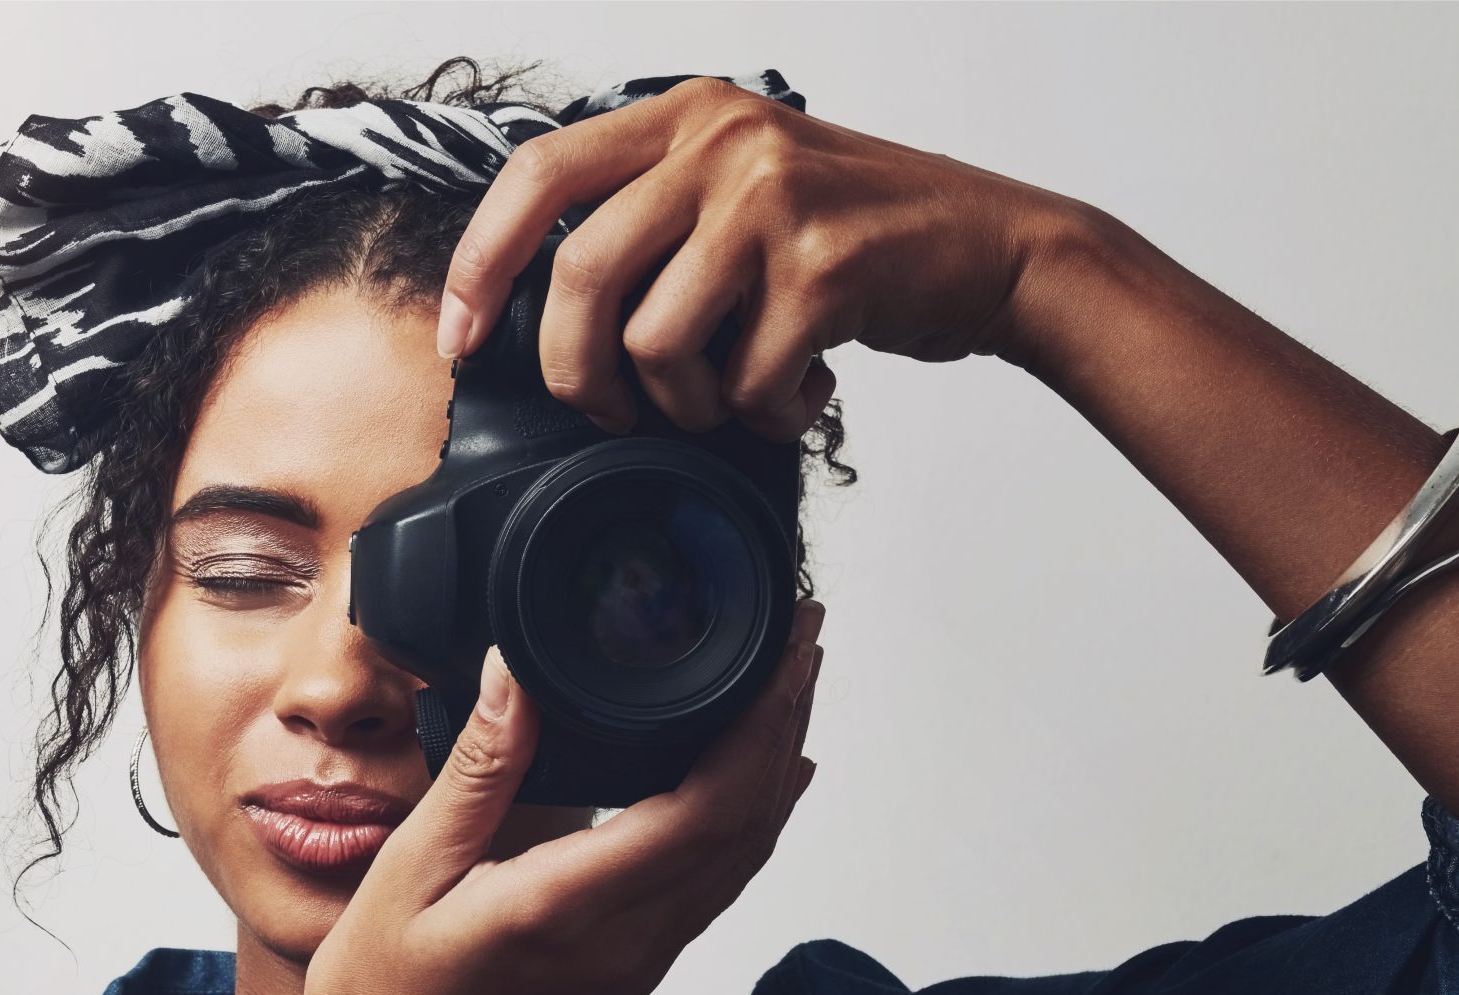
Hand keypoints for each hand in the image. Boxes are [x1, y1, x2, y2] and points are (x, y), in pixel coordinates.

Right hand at [291, 599, 826, 994]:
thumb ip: (478, 771)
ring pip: (744, 857)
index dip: (762, 721)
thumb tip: (515, 672)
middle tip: (804, 637)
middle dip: (785, 723)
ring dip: (776, 767)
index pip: (708, 805)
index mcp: (569, 908)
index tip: (784, 648)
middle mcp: (626, 942)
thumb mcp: (407, 874)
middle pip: (748, 824)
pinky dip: (749, 817)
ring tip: (793, 686)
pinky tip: (757, 778)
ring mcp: (639, 963)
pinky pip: (717, 882)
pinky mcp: (632, 972)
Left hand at [436, 77, 1092, 437]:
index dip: (481, 264)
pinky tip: (803, 390)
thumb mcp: (741, 194)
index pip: (538, 175)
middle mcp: (723, 141)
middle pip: (580, 274)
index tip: (460, 337)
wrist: (999, 248)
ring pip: (654, 340)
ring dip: (685, 402)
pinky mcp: (825, 266)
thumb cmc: (860, 241)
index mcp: (687, 116)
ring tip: (733, 394)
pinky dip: (764, 414)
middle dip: (579, 372)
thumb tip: (540, 316)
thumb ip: (653, 222)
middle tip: (616, 411)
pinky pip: (741, 380)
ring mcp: (774, 198)